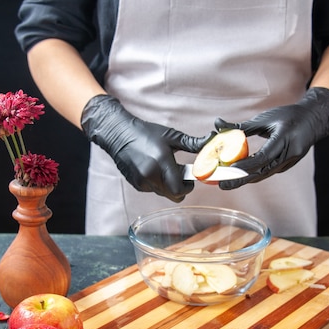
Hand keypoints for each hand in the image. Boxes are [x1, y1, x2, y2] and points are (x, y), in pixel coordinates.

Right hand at [81, 94, 213, 201]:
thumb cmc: (145, 133)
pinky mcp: (136, 184)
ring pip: (164, 194)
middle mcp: (150, 175)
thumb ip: (192, 144)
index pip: (179, 189)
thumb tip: (210, 141)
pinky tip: (153, 169)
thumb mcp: (171, 136)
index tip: (190, 178)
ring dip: (168, 186)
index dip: (188, 187)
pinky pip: (153, 190)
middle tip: (180, 175)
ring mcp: (141, 181)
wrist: (118, 134)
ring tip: (164, 168)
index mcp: (161, 161)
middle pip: (173, 196)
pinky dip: (157, 184)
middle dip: (180, 189)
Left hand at [215, 87, 328, 189]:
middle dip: (241, 179)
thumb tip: (218, 125)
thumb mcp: (266, 118)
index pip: (264, 156)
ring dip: (246, 180)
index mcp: (286, 138)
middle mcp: (290, 153)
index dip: (246, 165)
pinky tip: (239, 177)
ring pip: (265, 174)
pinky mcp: (287, 165)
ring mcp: (290, 161)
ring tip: (226, 183)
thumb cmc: (290, 116)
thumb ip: (242, 126)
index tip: (230, 170)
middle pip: (263, 171)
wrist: (314, 120)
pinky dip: (254, 175)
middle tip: (222, 185)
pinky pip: (268, 172)